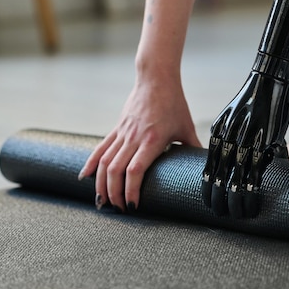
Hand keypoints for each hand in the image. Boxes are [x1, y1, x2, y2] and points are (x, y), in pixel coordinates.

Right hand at [79, 76, 200, 211]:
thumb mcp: (187, 127)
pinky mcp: (116, 129)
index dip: (131, 190)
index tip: (133, 205)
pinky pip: (100, 149)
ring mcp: (122, 133)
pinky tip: (84, 178)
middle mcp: (134, 137)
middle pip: (115, 170)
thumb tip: (204, 166)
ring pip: (104, 162)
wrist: (155, 79)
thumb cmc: (174, 103)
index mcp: (152, 139)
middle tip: (119, 209)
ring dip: (100, 184)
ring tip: (102, 202)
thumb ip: (193, 148)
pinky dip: (91, 165)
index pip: (135, 170)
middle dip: (114, 194)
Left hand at [201, 71, 288, 217]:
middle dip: (218, 201)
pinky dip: (252, 192)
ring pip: (235, 180)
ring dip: (236, 201)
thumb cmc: (255, 101)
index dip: (209, 190)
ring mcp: (245, 142)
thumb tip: (233, 157)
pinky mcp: (263, 143)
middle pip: (218, 178)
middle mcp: (228, 140)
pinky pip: (254, 174)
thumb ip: (229, 137)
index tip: (210, 204)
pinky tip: (253, 202)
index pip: (208, 169)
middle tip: (221, 215)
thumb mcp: (234, 118)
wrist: (270, 80)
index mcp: (218, 134)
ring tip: (238, 215)